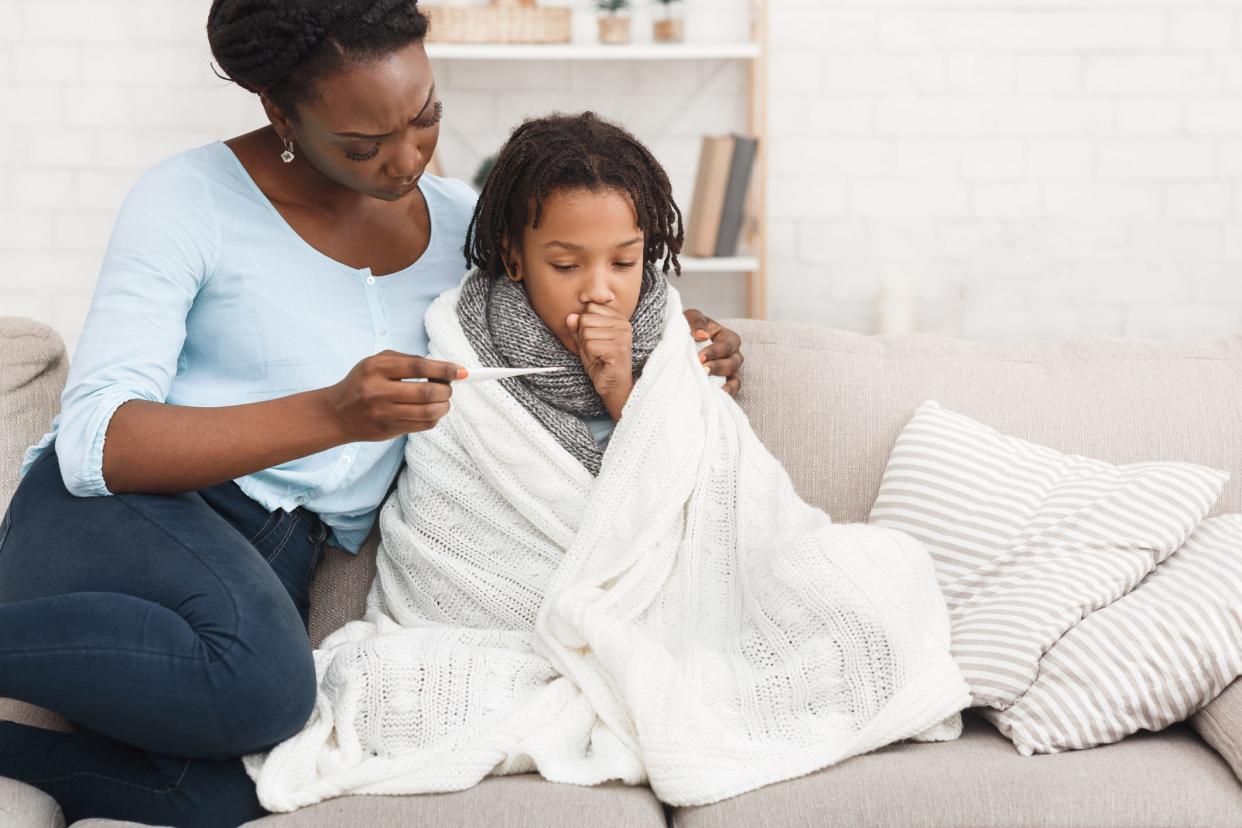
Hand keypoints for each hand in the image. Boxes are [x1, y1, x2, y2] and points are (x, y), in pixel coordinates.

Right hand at [322, 350, 466, 440]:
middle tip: (448, 387)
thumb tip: (444, 368)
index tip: (462, 371)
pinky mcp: (389, 430)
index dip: (445, 369)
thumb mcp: (376, 362)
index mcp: (377, 368)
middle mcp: (379, 391)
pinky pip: (423, 426)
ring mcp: (384, 414)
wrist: (337, 413)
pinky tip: (431, 411)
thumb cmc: (362, 382)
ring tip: (443, 400)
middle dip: (446, 390)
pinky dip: (434, 418)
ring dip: (444, 406)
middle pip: (427, 392)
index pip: (419, 367)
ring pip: (429, 412)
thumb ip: (407, 361)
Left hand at [567, 302, 633, 419]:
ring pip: (586, 332)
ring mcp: (622, 335)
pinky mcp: (618, 348)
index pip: (589, 308)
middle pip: (585, 319)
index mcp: (618, 318)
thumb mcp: (585, 342)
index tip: (596, 340)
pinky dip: (590, 355)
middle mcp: (623, 323)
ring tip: (599, 355)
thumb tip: (570, 316)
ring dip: (587, 347)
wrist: (613, 386)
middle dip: (584, 337)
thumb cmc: (601, 363)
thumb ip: (577, 328)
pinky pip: (589, 344)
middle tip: (597, 350)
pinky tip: (601, 361)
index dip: (585, 326)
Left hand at [683, 309, 743, 396]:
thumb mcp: (690, 318)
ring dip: (725, 384)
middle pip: (734, 362)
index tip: (700, 357)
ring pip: (735, 379)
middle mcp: (732, 354)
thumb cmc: (688, 327)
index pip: (727, 344)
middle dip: (718, 367)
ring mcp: (728, 371)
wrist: (676, 343)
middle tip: (702, 370)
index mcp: (727, 337)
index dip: (715, 351)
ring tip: (711, 387)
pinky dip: (726, 394)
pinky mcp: (722, 384)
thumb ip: (696, 322)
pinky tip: (715, 396)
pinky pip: (730, 391)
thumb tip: (702, 335)